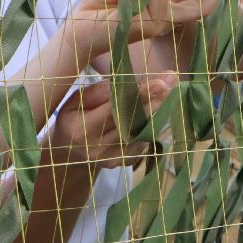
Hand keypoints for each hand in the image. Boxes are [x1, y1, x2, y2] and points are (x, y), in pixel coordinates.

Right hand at [49, 72, 175, 170]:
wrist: (70, 154)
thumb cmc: (72, 121)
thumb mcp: (73, 103)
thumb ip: (95, 93)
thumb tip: (122, 85)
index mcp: (83, 130)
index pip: (115, 111)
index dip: (139, 96)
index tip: (160, 82)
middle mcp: (99, 147)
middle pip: (134, 121)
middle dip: (156, 100)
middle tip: (173, 80)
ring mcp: (114, 157)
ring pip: (143, 130)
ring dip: (159, 110)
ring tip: (172, 90)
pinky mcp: (125, 161)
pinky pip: (144, 139)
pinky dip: (153, 123)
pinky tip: (160, 109)